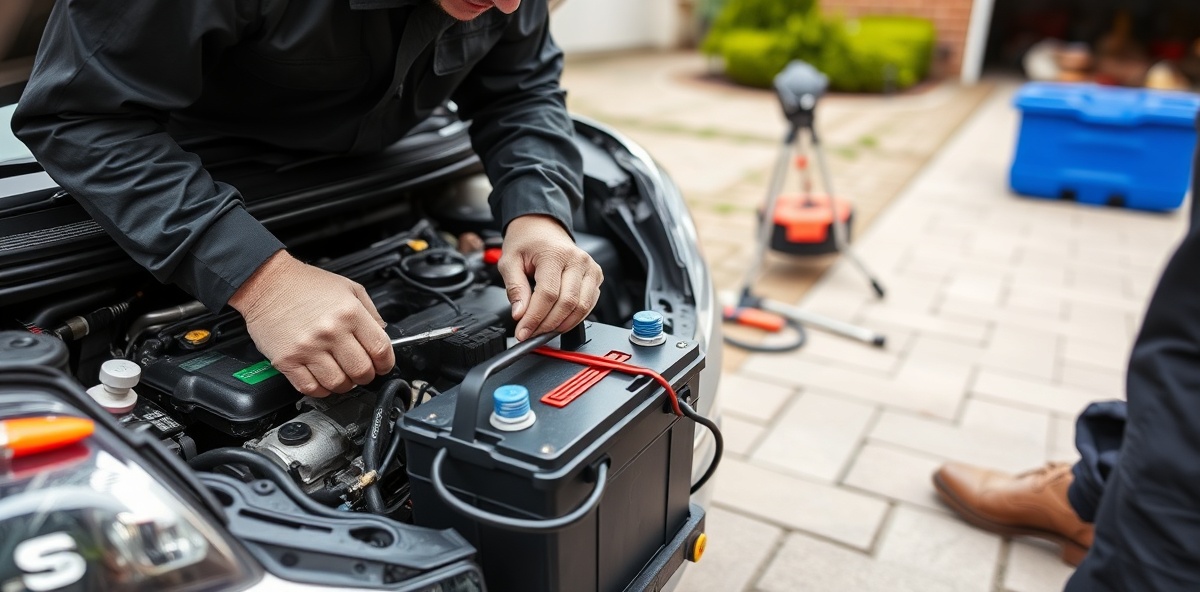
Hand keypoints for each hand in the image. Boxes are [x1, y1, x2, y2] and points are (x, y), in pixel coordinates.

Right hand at [229, 251, 394, 396]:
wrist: (267, 282)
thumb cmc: (306, 284)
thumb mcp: (349, 288)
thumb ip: (370, 313)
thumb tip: (383, 336)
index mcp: (350, 313)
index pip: (380, 350)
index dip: (386, 363)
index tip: (382, 365)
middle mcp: (330, 332)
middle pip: (361, 371)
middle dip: (366, 376)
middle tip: (361, 371)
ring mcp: (308, 348)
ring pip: (338, 384)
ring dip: (344, 384)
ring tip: (341, 374)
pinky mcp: (287, 360)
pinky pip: (310, 388)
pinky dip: (320, 389)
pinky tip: (321, 378)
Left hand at [498, 215, 602, 340]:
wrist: (542, 227)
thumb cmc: (527, 241)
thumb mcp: (510, 261)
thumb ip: (514, 288)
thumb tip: (520, 314)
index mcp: (555, 254)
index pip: (548, 294)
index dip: (535, 318)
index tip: (523, 332)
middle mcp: (578, 260)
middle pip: (567, 303)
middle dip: (548, 325)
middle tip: (531, 334)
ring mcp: (590, 268)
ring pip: (582, 308)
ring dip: (562, 324)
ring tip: (543, 330)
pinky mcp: (596, 276)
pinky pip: (589, 305)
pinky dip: (574, 318)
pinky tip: (558, 321)